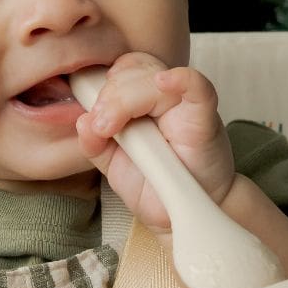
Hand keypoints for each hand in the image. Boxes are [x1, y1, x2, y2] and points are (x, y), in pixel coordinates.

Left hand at [75, 52, 235, 231]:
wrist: (182, 217)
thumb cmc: (154, 186)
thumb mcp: (113, 165)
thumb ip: (95, 143)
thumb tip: (83, 121)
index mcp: (141, 103)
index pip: (123, 70)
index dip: (103, 83)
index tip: (92, 114)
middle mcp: (163, 100)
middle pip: (136, 70)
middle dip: (110, 95)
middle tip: (101, 126)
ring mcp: (184, 107)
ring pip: (154, 78)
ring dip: (125, 99)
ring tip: (111, 128)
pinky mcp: (205, 120)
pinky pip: (198, 87)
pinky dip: (182, 80)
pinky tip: (165, 82)